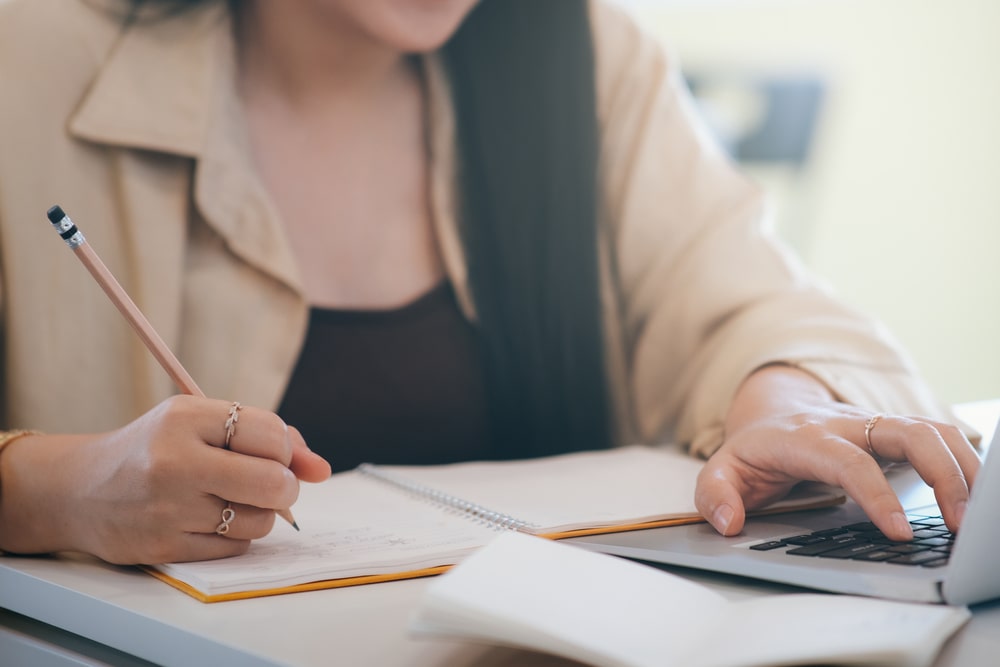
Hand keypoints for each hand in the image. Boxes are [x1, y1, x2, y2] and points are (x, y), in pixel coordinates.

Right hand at [0, 396, 330, 563]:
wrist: (80, 490)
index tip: (272, 454)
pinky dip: (235, 537)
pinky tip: (209, 521)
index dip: (285, 448)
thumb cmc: (157, 449)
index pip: (271, 433)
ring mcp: (168, 508)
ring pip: (258, 521)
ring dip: (259, 514)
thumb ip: (270, 437)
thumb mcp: (203, 423)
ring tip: (231, 500)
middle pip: (272, 482)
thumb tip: (321, 469)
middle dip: (285, 487)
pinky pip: (236, 548)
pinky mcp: (164, 548)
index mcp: (185, 417)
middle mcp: (174, 461)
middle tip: (272, 484)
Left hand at [694, 366, 980, 540]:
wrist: (773, 409)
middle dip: (939, 473)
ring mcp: (874, 423)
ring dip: (961, 468)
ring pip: (930, 430)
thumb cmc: (754, 449)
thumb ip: (714, 494)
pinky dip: (963, 461)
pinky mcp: (894, 430)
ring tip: (973, 516)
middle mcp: (845, 423)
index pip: (847, 460)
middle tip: (958, 523)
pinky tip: (974, 495)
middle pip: (905, 432)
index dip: (875, 493)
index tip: (898, 531)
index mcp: (804, 437)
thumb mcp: (720, 469)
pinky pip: (938, 436)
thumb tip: (728, 522)